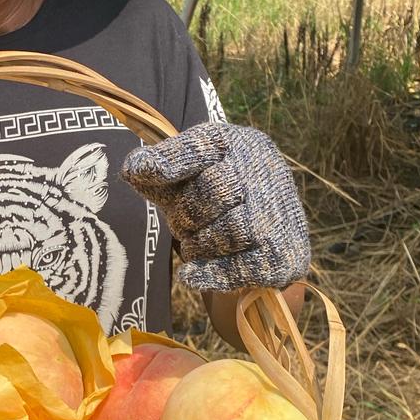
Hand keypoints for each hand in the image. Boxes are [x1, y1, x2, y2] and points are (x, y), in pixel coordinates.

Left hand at [121, 122, 310, 291]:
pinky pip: (241, 268)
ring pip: (229, 231)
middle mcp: (266, 169)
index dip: (170, 160)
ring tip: (193, 245)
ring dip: (198, 244)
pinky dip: (210, 274)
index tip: (138, 172)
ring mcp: (279, 212)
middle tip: (181, 226)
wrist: (264, 237)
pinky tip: (191, 276)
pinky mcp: (285, 255)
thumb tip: (134, 170)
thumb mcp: (185, 177)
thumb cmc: (213, 199)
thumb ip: (160, 174)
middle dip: (186, 214)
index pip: (202, 145)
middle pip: (215, 190)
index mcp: (238, 143)